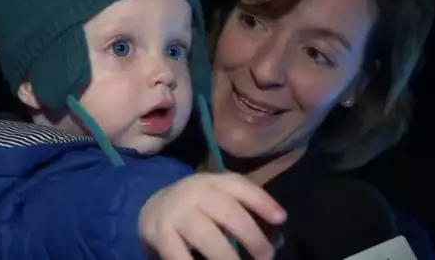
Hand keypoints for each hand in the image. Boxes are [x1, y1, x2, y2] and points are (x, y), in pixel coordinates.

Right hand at [139, 173, 286, 259]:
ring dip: (227, 256)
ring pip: (206, 235)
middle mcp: (195, 192)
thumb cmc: (200, 206)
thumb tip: (278, 239)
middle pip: (227, 212)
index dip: (262, 201)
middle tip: (266, 257)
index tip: (281, 219)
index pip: (240, 186)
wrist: (153, 206)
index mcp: (214, 181)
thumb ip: (247, 214)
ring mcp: (176, 213)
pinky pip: (178, 255)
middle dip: (251, 236)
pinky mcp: (160, 234)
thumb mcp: (221, 199)